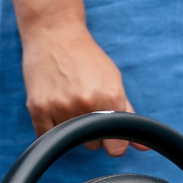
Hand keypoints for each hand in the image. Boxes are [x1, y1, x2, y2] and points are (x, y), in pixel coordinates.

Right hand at [19, 17, 135, 155]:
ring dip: (70, 128)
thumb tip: (145, 148)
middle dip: (92, 132)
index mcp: (110, 97)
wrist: (54, 33)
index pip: (117, 149)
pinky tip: (54, 106)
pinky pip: (47, 136)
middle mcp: (87, 103)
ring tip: (68, 101)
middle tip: (84, 106)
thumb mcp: (113, 81)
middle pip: (93, 146)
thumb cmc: (87, 58)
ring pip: (71, 141)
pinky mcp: (38, 107)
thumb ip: (128, 115)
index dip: (115, 144)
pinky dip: (51, 127)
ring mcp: (61, 106)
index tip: (110, 136)